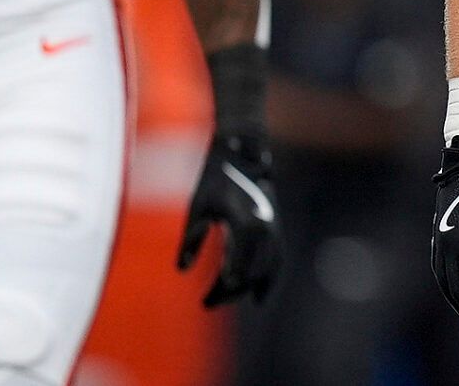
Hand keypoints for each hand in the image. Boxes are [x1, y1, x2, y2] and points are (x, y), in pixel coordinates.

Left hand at [178, 133, 281, 306]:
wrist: (242, 156)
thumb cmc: (214, 181)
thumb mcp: (197, 208)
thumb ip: (191, 239)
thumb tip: (182, 269)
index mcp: (245, 220)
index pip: (240, 261)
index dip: (227, 283)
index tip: (209, 300)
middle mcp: (263, 225)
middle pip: (252, 269)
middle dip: (231, 290)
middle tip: (206, 303)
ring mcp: (272, 227)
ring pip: (268, 268)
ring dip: (249, 287)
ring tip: (227, 300)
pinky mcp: (274, 228)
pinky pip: (277, 260)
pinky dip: (270, 279)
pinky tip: (260, 297)